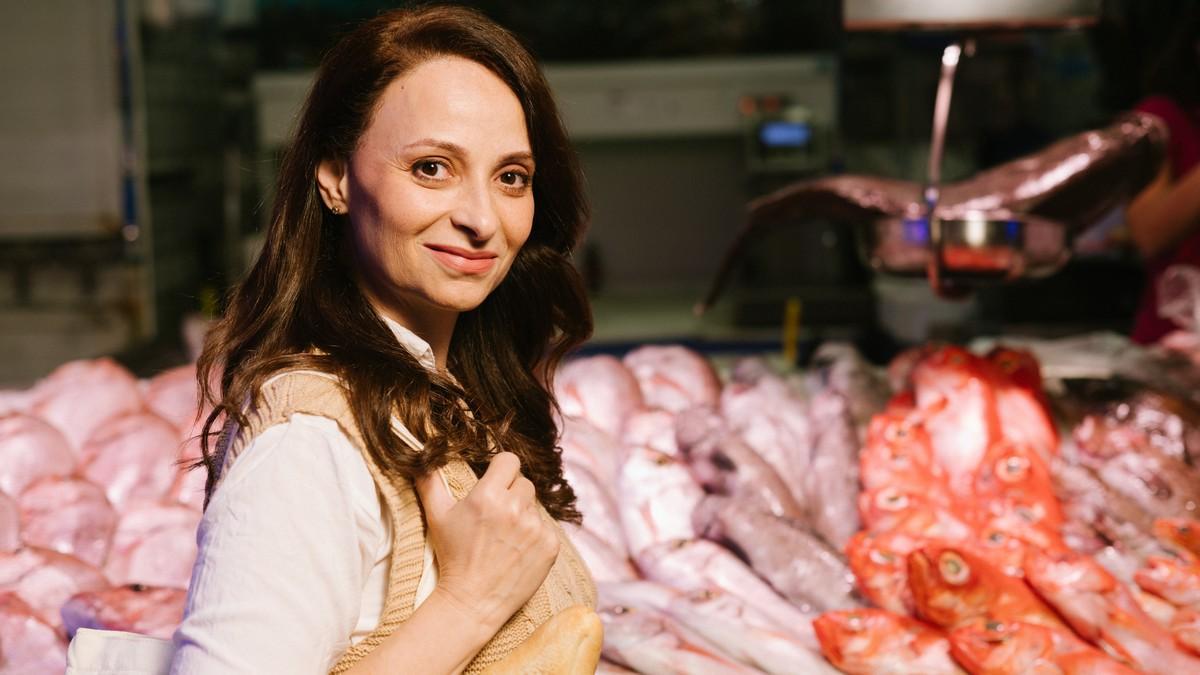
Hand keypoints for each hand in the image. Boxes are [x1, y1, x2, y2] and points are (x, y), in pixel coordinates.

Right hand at [416, 452, 559, 632]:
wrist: (472, 601)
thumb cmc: (453, 557)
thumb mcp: (437, 517)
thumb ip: (430, 483)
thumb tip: (421, 460)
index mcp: (488, 496)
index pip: (509, 461)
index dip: (501, 470)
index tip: (495, 482)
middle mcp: (515, 508)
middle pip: (523, 483)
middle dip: (511, 494)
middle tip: (496, 516)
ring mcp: (536, 528)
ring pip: (535, 506)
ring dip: (523, 515)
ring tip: (505, 537)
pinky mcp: (550, 545)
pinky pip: (547, 527)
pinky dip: (535, 536)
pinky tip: (517, 550)